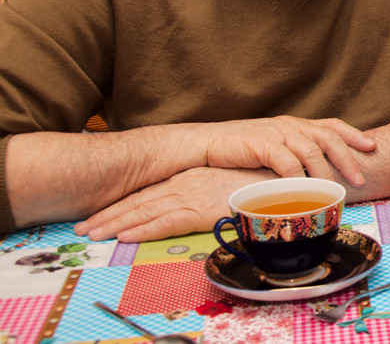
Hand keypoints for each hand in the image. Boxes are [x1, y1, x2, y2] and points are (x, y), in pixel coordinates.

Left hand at [74, 167, 275, 242]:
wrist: (280, 177)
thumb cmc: (261, 182)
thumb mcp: (230, 183)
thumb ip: (211, 192)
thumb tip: (201, 202)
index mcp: (191, 176)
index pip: (150, 192)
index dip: (124, 204)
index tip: (103, 214)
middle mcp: (185, 183)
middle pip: (139, 201)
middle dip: (109, 214)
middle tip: (83, 227)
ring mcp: (190, 196)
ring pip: (144, 212)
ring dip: (115, 223)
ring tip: (91, 234)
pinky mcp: (198, 210)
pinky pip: (164, 222)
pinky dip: (141, 230)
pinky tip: (123, 237)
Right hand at [198, 115, 376, 185]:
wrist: (208, 143)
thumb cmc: (242, 148)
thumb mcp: (274, 146)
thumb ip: (294, 154)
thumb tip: (316, 174)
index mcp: (297, 124)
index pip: (332, 125)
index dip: (354, 135)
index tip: (372, 146)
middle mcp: (291, 126)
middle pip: (329, 138)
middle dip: (348, 158)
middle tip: (359, 178)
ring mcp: (278, 133)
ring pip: (312, 151)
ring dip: (327, 172)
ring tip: (336, 190)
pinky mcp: (263, 145)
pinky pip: (287, 162)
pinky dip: (299, 178)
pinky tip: (305, 191)